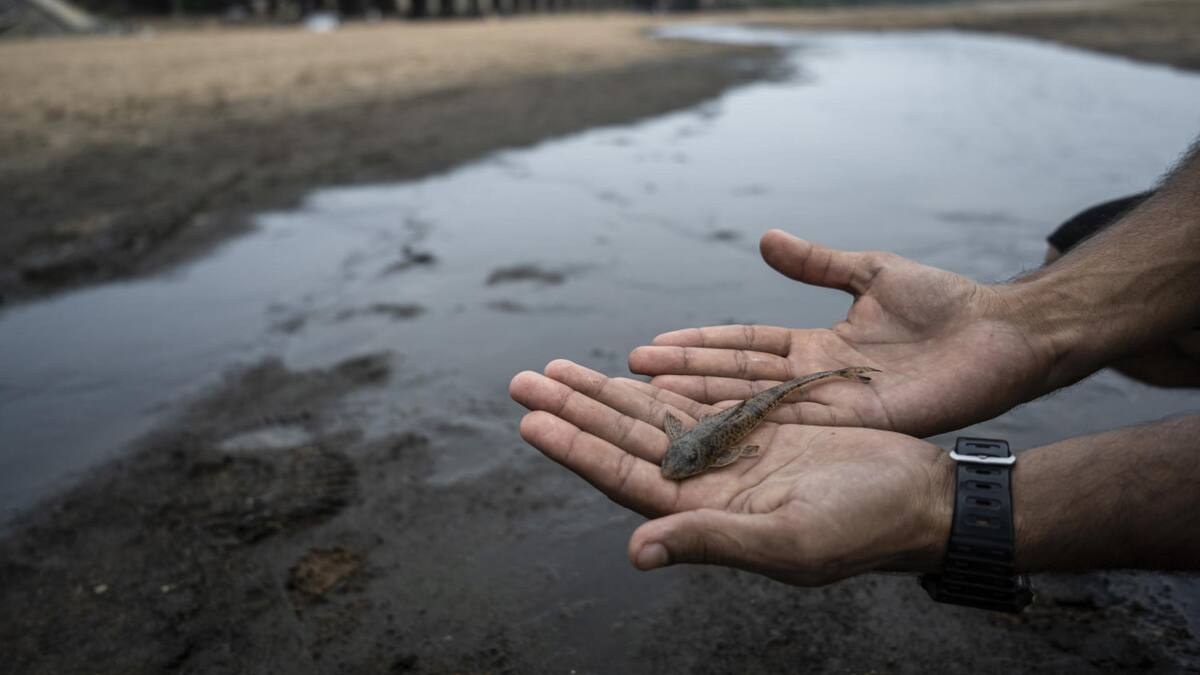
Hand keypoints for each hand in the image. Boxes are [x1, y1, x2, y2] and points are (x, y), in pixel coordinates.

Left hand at [510, 359, 951, 584]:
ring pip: (651, 417)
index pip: (622, 476)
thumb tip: (638, 551)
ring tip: (557, 370)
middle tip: (522, 380)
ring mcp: (729, 456)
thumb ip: (711, 540)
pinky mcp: (757, 429)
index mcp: (705, 514)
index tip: (530, 420)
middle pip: (622, 440)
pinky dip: (658, 386)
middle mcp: (706, 485)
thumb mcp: (788, 540)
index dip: (574, 448)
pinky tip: (627, 373)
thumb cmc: (864, 528)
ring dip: (603, 394)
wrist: (920, 498)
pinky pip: (694, 402)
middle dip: (572, 409)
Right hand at [629, 230, 1055, 436]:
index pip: (742, 345)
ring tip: (647, 396)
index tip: (651, 345)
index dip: (698, 344)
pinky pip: (791, 420)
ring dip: (699, 399)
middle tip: (626, 374)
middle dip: (680, 374)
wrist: (1004, 333)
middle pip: (734, 376)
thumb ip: (815, 263)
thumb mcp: (870, 272)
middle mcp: (813, 379)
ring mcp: (832, 404)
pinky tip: (708, 419)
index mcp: (814, 346)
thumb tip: (764, 239)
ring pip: (751, 402)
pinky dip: (747, 419)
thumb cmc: (946, 304)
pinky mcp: (856, 422)